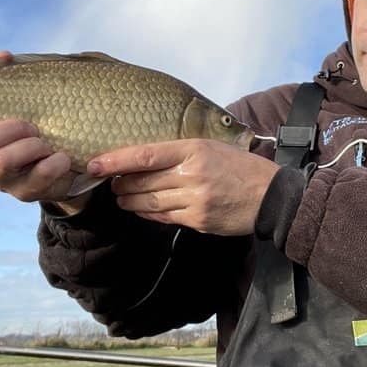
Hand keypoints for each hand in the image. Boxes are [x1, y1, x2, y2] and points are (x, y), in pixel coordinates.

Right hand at [0, 51, 87, 211]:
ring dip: (28, 145)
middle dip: (5, 127)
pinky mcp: (31, 193)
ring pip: (2, 161)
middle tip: (29, 124)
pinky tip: (63, 157)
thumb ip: (10, 78)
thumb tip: (2, 56)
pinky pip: (37, 179)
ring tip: (46, 140)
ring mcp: (7, 181)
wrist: (72, 163)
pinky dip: (53, 164)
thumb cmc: (40, 125)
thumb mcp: (26, 100)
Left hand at [88, 139, 279, 235]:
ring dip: (130, 201)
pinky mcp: (198, 220)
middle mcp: (192, 175)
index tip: (95, 164)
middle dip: (120, 183)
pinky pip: (164, 217)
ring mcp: (195, 200)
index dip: (116, 160)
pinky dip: (148, 213)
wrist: (270, 196)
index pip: (145, 155)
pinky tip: (142, 209)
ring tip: (122, 197)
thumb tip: (145, 157)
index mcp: (194, 150)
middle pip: (142, 181)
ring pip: (149, 202)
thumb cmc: (240, 167)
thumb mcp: (212, 146)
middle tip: (110, 182)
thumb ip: (180, 151)